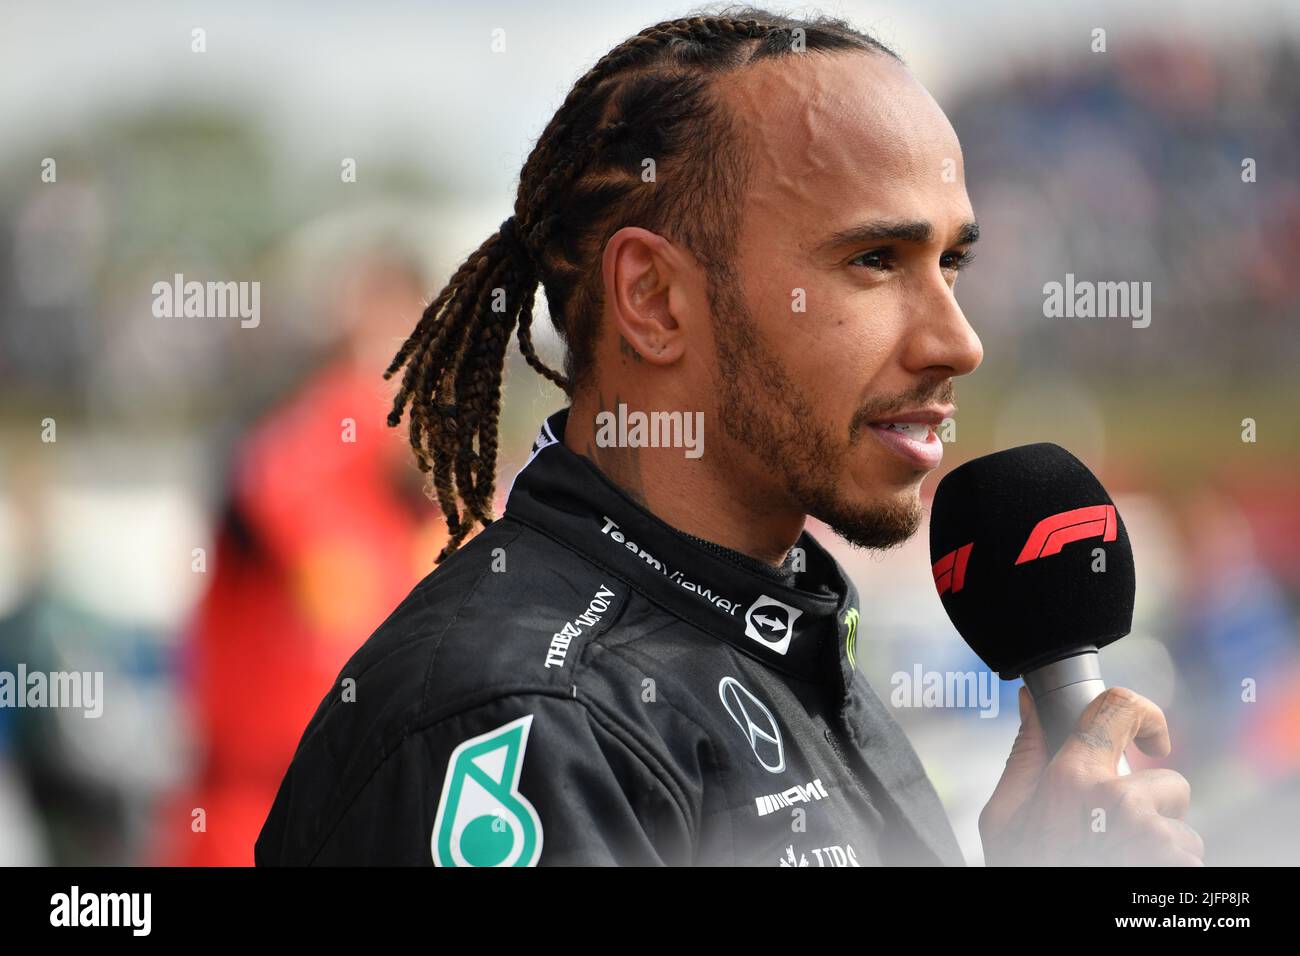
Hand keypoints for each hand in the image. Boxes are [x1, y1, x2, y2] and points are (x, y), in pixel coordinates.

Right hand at [979, 685, 1203, 865]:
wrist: (1044, 929)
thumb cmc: (1026, 867)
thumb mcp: (1003, 817)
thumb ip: (1024, 757)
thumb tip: (1031, 705)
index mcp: (1073, 779)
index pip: (1119, 708)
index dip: (1142, 714)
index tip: (1148, 737)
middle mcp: (1119, 801)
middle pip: (1165, 781)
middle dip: (1149, 805)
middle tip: (1115, 834)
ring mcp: (1154, 838)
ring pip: (1180, 825)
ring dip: (1160, 843)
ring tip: (1122, 863)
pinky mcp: (1177, 867)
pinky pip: (1188, 857)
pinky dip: (1169, 869)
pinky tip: (1136, 875)